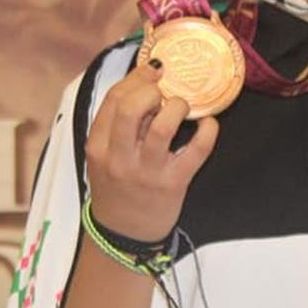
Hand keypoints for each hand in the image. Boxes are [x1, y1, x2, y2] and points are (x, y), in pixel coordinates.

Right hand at [83, 59, 219, 241]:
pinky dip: (208, 131)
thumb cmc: (116, 188)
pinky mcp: (173, 184)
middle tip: (164, 93)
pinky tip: (208, 124)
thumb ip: (119, 124)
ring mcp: (147, 172)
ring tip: (182, 108)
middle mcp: (120, 158)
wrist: (124, 235)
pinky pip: (196, 151)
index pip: (114, 100)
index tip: (154, 72)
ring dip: (178, 108)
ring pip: (164, 128)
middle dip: (151, 90)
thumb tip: (148, 83)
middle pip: (131, 109)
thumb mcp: (105, 156)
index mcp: (99, 146)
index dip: (136, 78)